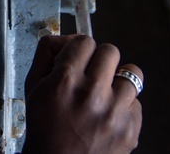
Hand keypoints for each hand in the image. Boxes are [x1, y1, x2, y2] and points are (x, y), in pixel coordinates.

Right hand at [23, 35, 141, 153]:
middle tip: (89, 75)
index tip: (76, 59)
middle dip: (98, 61)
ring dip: (116, 81)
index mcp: (65, 81)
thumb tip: (66, 38)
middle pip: (110, 51)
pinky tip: (107, 117)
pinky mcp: (131, 129)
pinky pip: (136, 102)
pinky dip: (124, 107)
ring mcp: (115, 113)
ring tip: (104, 94)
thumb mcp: (33, 87)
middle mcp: (92, 94)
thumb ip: (47, 53)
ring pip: (132, 72)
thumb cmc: (45, 130)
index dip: (78, 50)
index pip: (84, 41)